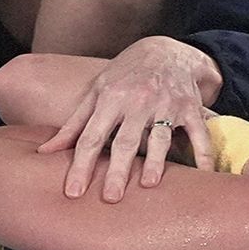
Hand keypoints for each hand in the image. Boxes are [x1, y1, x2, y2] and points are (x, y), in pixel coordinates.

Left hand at [38, 37, 220, 201]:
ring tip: (148, 185)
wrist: (166, 51)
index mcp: (110, 99)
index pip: (90, 137)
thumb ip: (73, 124)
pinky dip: (203, 155)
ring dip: (155, 161)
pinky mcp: (191, 109)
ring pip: (159, 137)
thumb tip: (44, 151)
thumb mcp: (96, 92)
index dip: (81, 165)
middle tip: (110, 198)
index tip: (73, 192)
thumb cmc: (124, 77)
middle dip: (116, 170)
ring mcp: (166, 105)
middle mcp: (137, 102)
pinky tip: (204, 175)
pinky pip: (198, 134)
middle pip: (124, 141)